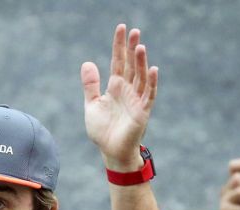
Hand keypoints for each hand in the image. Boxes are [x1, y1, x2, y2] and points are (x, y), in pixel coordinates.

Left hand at [81, 24, 158, 170]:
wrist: (110, 151)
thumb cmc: (102, 130)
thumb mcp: (92, 105)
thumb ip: (90, 85)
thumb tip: (87, 62)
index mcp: (115, 87)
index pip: (118, 62)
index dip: (119, 46)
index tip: (121, 28)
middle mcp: (128, 90)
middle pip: (130, 65)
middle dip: (131, 48)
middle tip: (133, 30)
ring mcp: (136, 100)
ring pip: (140, 77)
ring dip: (140, 62)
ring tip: (139, 46)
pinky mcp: (142, 112)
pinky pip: (148, 95)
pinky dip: (150, 82)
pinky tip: (151, 69)